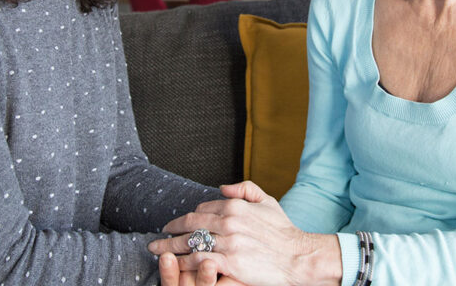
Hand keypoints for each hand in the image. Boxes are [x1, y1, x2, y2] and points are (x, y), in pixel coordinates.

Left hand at [148, 181, 340, 285]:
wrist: (299, 256)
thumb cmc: (284, 231)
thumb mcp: (268, 201)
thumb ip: (245, 189)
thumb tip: (222, 187)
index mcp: (235, 206)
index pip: (201, 209)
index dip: (186, 218)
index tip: (177, 225)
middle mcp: (229, 221)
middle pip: (190, 226)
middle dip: (170, 232)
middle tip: (157, 239)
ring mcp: (228, 242)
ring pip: (190, 244)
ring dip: (170, 249)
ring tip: (157, 253)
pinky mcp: (229, 262)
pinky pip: (198, 262)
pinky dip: (183, 264)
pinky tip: (175, 267)